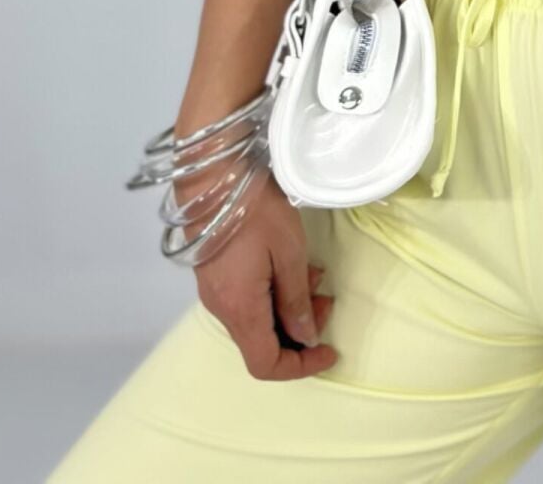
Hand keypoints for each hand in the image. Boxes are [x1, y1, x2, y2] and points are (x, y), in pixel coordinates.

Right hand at [191, 171, 338, 380]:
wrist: (213, 174)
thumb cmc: (256, 209)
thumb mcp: (289, 251)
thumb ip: (296, 298)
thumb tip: (306, 337)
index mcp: (240, 309)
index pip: (266, 365)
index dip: (300, 367)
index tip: (330, 350)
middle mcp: (222, 310)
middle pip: (261, 344)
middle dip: (300, 332)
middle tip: (327, 299)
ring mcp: (214, 293)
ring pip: (255, 321)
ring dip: (288, 309)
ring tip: (314, 277)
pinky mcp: (214, 276)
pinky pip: (246, 301)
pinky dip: (272, 296)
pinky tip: (291, 268)